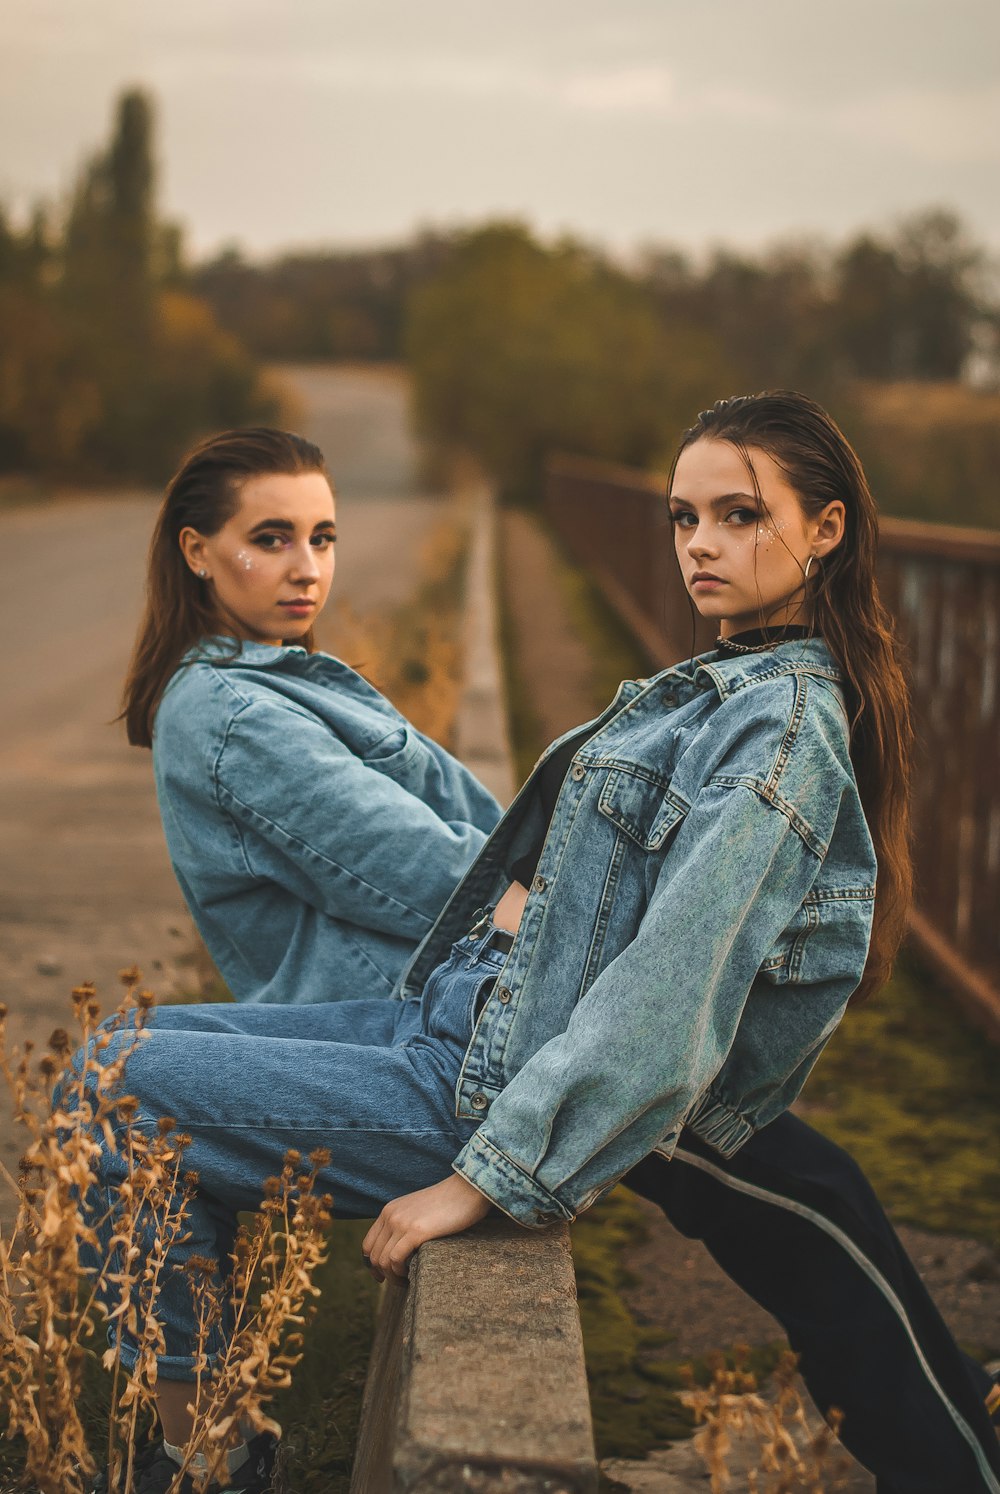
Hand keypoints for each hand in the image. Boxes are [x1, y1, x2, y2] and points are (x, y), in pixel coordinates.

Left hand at [362, 1174, 491, 1281]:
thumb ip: (405, 1223)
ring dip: (392, 1277)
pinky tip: (411, 1275)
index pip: (368, 1244)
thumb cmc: (449, 1202)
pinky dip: (400, 1273)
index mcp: (389, 1210)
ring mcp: (401, 1223)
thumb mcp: (418, 1210)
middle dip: (383, 1274)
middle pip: (373, 1256)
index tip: (382, 1276)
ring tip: (406, 1281)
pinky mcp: (416, 1231)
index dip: (372, 1265)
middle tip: (399, 1282)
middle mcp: (391, 1216)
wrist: (467, 1189)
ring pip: (383, 1261)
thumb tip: (401, 1247)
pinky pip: (395, 1259)